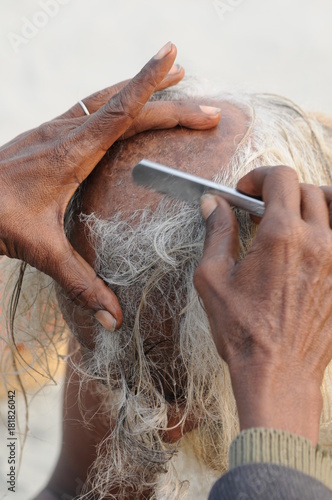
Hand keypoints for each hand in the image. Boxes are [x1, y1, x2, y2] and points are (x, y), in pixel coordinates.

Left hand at [0, 42, 220, 346]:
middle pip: (124, 104)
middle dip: (167, 98)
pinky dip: (116, 98)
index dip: (148, 84)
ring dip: (141, 88)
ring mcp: (55, 129)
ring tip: (172, 81)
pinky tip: (124, 105)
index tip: (171, 55)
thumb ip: (81, 283)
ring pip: (105, 97)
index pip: (119, 111)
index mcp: (71, 153)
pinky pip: (89, 106)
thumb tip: (114, 319)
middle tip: (207, 107)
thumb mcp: (43, 251)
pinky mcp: (48, 134)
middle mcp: (65, 132)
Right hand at [194, 166, 331, 443]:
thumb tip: (214, 204)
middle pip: (308, 189)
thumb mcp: (213, 279)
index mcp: (281, 236)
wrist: (278, 375)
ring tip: (296, 216)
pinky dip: (329, 229)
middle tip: (262, 209)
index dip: (258, 177)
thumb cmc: (243, 331)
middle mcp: (317, 241)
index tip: (245, 192)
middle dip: (280, 192)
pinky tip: (313, 243)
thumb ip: (217, 233)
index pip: (281, 178)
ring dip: (315, 202)